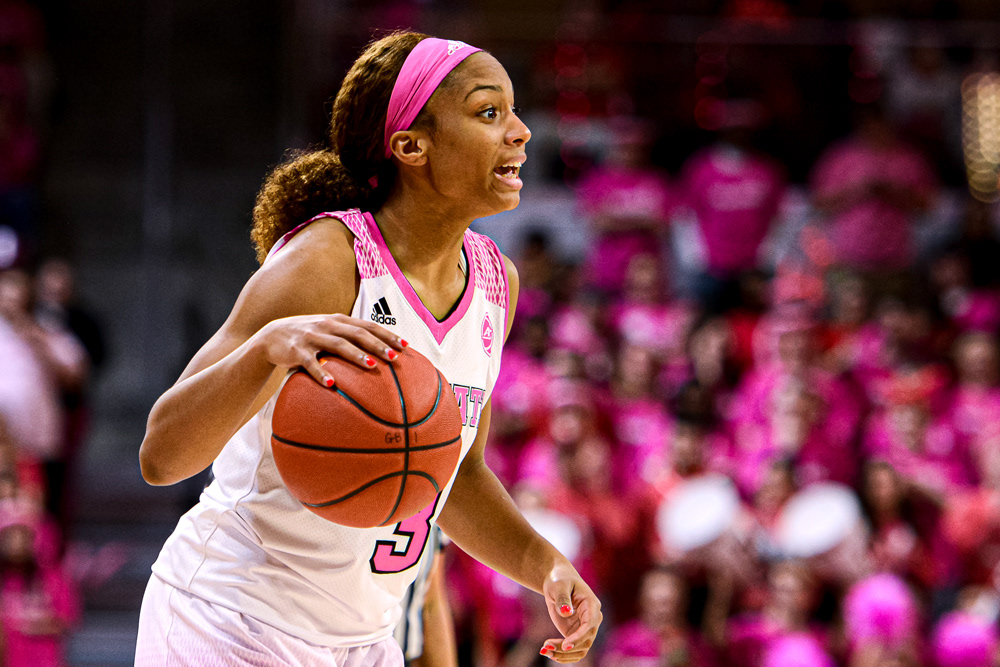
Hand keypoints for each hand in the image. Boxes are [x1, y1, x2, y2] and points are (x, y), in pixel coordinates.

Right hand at [254, 313, 405, 386]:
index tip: (405, 345)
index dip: (387, 335)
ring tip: (372, 366)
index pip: (368, 325)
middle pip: (357, 334)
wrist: (271, 336)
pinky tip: (331, 384)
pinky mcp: (296, 351)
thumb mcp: (330, 331)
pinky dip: (321, 373)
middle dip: (378, 344)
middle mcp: (327, 325)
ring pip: (338, 345)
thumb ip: (351, 338)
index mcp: (339, 321)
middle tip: (395, 357)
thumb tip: (381, 353)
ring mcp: (312, 337)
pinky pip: (310, 363)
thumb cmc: (309, 337)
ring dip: (356, 355)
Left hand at [539, 563, 602, 662]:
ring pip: (580, 650)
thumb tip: (566, 612)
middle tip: (546, 648)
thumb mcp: (559, 586)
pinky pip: (573, 650)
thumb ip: (562, 598)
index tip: (565, 645)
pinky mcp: (575, 634)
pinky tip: (547, 651)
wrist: (557, 582)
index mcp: (592, 605)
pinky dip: (562, 655)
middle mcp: (592, 619)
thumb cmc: (559, 580)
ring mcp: (584, 628)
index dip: (579, 637)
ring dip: (564, 655)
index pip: (590, 625)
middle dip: (567, 648)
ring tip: (544, 650)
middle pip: (586, 641)